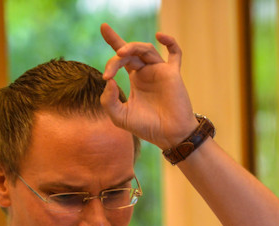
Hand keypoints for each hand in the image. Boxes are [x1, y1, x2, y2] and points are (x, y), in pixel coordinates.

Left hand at [100, 23, 195, 150]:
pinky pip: (175, 53)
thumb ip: (109, 101)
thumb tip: (108, 81)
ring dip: (133, 47)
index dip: (112, 42)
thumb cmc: (146, 128)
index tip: (104, 59)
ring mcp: (160, 71)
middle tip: (109, 71)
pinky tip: (160, 36)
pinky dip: (170, 42)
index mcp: (135, 78)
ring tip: (121, 53)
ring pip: (146, 49)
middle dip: (117, 55)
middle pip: (130, 52)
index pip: (121, 57)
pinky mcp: (173, 74)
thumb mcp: (120, 117)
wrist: (169, 136)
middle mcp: (147, 72)